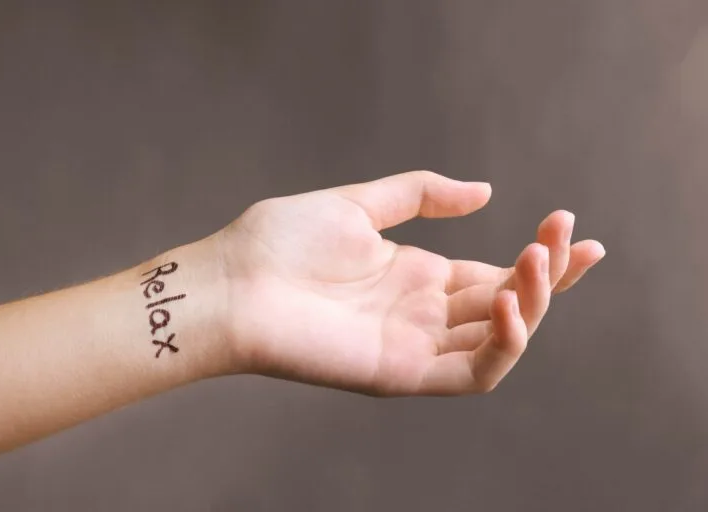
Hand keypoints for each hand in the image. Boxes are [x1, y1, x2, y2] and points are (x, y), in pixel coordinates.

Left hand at [216, 171, 604, 395]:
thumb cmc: (282, 242)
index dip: (540, 257)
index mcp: (417, 276)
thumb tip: (485, 191)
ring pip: (499, 339)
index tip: (573, 229)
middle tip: (568, 237)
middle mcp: (423, 313)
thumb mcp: (359, 204)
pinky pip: (472, 374)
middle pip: (507, 303)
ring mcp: (416, 345)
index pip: (496, 274)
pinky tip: (510, 305)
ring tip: (536, 261)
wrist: (233, 282)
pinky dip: (503, 347)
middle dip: (548, 274)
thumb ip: (421, 195)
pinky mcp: (402, 374)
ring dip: (531, 304)